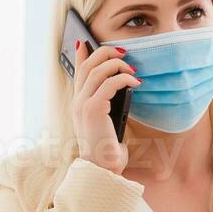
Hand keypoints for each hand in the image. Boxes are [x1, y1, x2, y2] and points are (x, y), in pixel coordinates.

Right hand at [72, 39, 139, 173]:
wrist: (102, 169)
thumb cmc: (108, 150)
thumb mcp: (107, 123)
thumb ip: (107, 105)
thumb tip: (121, 87)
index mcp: (78, 104)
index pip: (76, 73)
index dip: (79, 55)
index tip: (84, 42)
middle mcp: (76, 102)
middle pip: (88, 64)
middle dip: (105, 52)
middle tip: (124, 53)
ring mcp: (82, 104)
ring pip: (97, 70)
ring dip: (117, 65)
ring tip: (132, 70)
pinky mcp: (93, 109)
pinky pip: (109, 83)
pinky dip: (124, 79)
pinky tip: (135, 83)